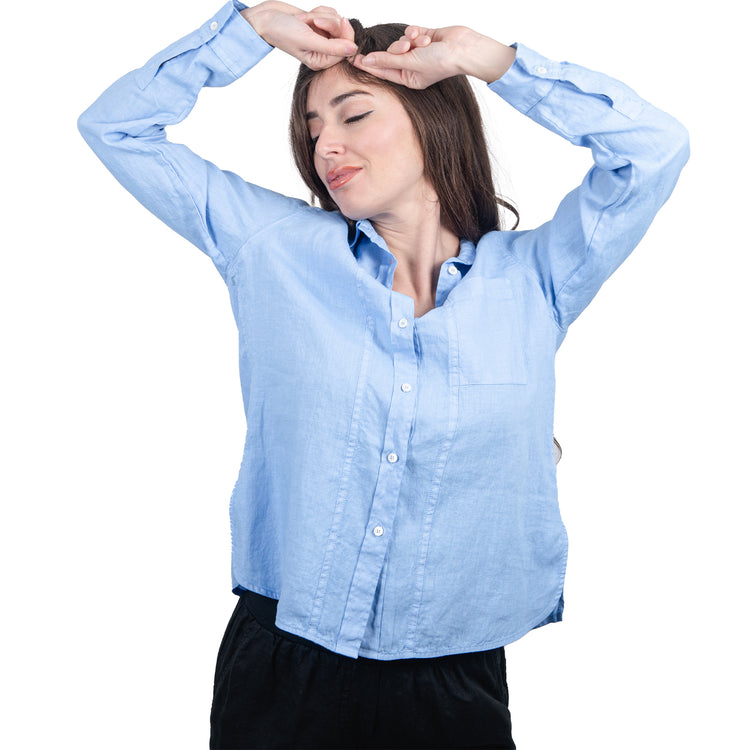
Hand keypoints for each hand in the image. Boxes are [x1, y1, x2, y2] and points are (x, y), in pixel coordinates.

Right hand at [241, 2, 355, 69]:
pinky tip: (305, 15)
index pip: (346, 49)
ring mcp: (322, 37)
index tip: (340, 20)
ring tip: (304, 19)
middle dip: (330, 22)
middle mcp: (323, 51)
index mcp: (321, 61)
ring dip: (321, 14)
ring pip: (336, 20)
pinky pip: (330, 13)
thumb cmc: (282, 32)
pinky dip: (319, 10)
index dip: (346, 33)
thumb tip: (354, 50)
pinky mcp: (319, 24)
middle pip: (343, 33)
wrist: (266, 18)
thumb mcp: (309, 40)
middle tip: (314, 19)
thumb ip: (332, 47)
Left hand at [352, 25, 515, 87]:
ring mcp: (418, 53)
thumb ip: (387, 60)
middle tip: (406, 48)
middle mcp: (412, 67)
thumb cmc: (441, 62)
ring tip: (421, 43)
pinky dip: (416, 33)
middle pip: (391, 55)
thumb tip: (367, 61)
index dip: (369, 65)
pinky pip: (410, 32)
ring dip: (409, 40)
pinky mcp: (424, 38)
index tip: (354, 59)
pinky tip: (426, 36)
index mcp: (409, 79)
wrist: (463, 48)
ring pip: (400, 42)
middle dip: (396, 49)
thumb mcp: (411, 63)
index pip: (383, 72)